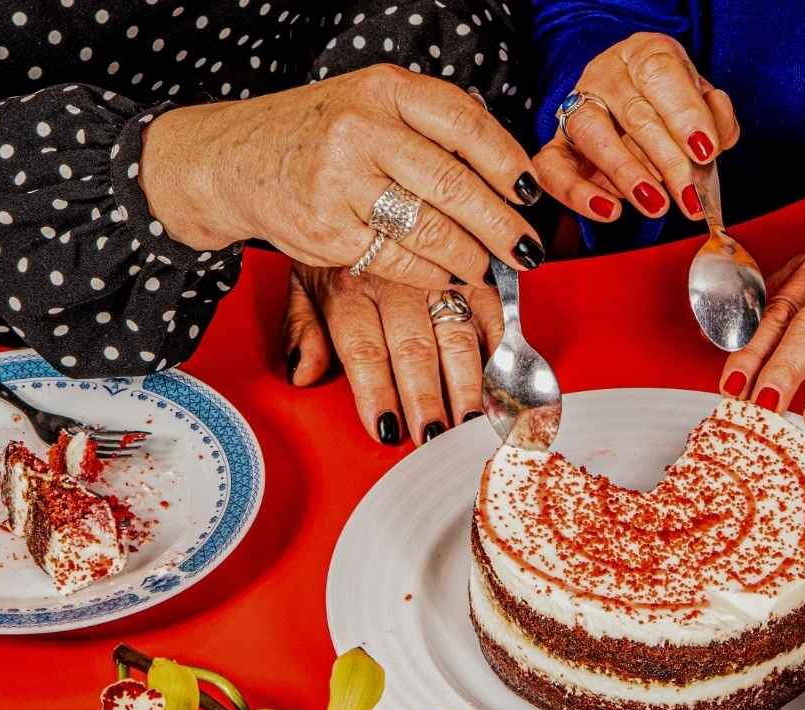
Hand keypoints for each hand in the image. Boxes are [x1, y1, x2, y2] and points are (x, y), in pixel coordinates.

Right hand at [142, 64, 545, 288]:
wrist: (232, 160)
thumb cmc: (319, 136)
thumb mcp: (372, 105)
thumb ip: (432, 126)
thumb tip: (510, 172)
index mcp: (383, 89)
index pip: (464, 122)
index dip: (507, 161)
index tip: (531, 191)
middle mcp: (361, 129)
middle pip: (453, 184)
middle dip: (501, 223)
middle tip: (527, 247)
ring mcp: (340, 181)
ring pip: (429, 228)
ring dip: (469, 255)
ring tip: (486, 266)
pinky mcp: (326, 230)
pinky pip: (397, 259)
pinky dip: (432, 273)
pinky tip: (446, 275)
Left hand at [283, 263, 500, 447]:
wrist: (372, 180)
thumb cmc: (339, 244)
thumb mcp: (302, 278)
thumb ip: (301, 327)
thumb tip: (302, 373)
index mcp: (348, 287)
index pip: (363, 349)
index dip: (376, 392)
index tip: (386, 429)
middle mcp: (396, 280)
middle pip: (413, 348)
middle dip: (425, 398)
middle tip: (434, 435)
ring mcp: (439, 271)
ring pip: (457, 334)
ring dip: (467, 383)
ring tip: (472, 421)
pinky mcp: (473, 265)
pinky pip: (493, 311)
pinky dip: (501, 347)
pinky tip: (503, 380)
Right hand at [533, 33, 739, 221]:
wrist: (631, 109)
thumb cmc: (670, 107)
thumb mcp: (701, 103)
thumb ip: (715, 117)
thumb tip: (716, 139)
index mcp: (644, 54)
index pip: (660, 74)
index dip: (684, 112)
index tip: (706, 149)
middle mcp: (605, 75)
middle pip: (634, 113)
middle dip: (668, 160)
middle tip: (690, 195)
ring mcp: (577, 108)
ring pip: (593, 134)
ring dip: (627, 173)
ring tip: (656, 204)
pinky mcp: (558, 146)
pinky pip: (554, 168)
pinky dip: (578, 193)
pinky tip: (610, 210)